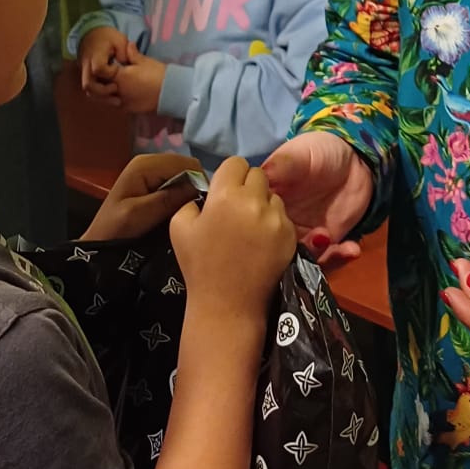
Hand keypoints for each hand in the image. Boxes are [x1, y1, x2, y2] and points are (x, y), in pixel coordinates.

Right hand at [78, 27, 129, 100]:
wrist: (91, 34)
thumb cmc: (107, 37)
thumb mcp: (119, 39)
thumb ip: (124, 52)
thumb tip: (125, 64)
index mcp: (95, 55)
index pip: (99, 69)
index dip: (109, 72)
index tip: (118, 68)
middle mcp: (87, 66)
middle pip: (89, 85)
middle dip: (103, 92)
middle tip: (116, 89)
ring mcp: (85, 72)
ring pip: (88, 90)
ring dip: (102, 97)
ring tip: (118, 100)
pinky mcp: (88, 76)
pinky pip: (91, 90)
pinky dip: (101, 96)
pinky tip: (113, 97)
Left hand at [80, 151, 201, 242]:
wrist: (100, 241)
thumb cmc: (116, 228)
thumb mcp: (140, 214)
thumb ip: (168, 199)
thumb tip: (198, 188)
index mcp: (146, 164)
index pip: (186, 164)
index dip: (199, 182)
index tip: (204, 205)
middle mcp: (150, 161)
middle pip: (187, 166)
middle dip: (195, 185)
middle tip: (198, 210)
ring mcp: (151, 170)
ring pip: (184, 173)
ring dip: (189, 190)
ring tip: (190, 211)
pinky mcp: (152, 180)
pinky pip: (176, 181)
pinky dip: (182, 193)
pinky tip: (180, 209)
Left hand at [110, 51, 165, 114]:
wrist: (169, 91)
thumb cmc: (157, 73)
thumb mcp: (144, 61)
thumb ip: (132, 54)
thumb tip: (127, 44)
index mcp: (119, 76)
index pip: (104, 72)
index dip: (106, 68)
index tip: (112, 65)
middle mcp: (117, 90)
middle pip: (104, 86)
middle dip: (106, 81)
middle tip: (115, 76)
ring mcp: (122, 101)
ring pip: (109, 97)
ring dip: (110, 92)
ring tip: (120, 86)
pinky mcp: (128, 109)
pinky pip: (118, 105)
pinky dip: (118, 100)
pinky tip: (126, 95)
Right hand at [169, 156, 295, 319]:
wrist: (227, 305)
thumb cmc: (199, 266)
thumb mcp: (179, 227)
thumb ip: (191, 201)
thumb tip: (208, 192)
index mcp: (225, 195)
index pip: (236, 163)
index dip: (229, 175)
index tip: (225, 191)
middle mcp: (254, 201)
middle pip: (257, 175)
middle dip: (248, 187)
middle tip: (238, 208)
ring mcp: (275, 218)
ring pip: (273, 196)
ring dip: (263, 204)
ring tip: (251, 227)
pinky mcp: (290, 235)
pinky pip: (283, 216)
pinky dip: (274, 223)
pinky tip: (262, 242)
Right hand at [261, 132, 372, 267]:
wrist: (354, 160)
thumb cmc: (319, 151)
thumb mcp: (299, 155)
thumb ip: (283, 165)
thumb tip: (261, 173)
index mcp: (264, 203)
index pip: (252, 224)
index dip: (256, 234)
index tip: (270, 234)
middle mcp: (278, 225)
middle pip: (272, 251)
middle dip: (286, 257)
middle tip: (303, 243)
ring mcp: (302, 237)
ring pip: (299, 262)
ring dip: (315, 259)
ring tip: (328, 239)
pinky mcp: (326, 244)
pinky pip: (327, 260)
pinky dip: (338, 259)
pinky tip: (351, 249)